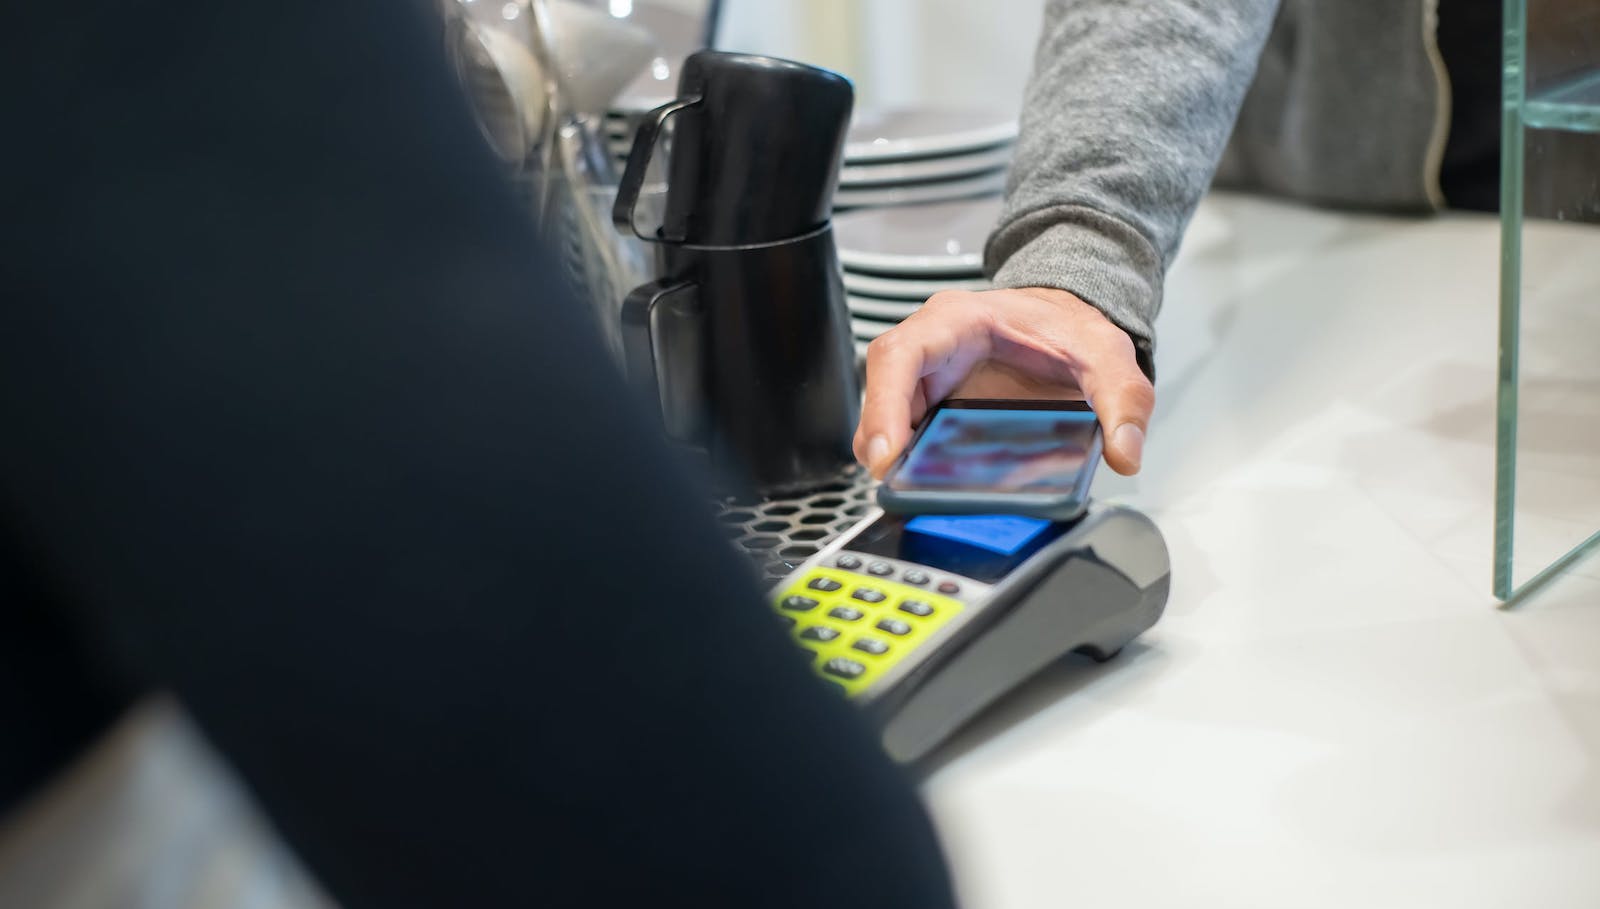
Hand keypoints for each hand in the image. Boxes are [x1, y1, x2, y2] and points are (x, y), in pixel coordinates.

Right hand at [852, 286, 1154, 477]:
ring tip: (906, 490)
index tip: (888, 450)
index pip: (902, 353)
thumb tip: (1125, 452)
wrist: (1065, 320)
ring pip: (885, 413)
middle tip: (891, 482)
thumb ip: (1124, 400)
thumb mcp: (1107, 354)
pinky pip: (905, 430)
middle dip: (878, 436)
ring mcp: (926, 375)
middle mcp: (932, 344)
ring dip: (889, 452)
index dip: (886, 403)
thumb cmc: (1068, 328)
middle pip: (882, 387)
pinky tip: (923, 482)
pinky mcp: (931, 402)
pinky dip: (908, 458)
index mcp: (960, 320)